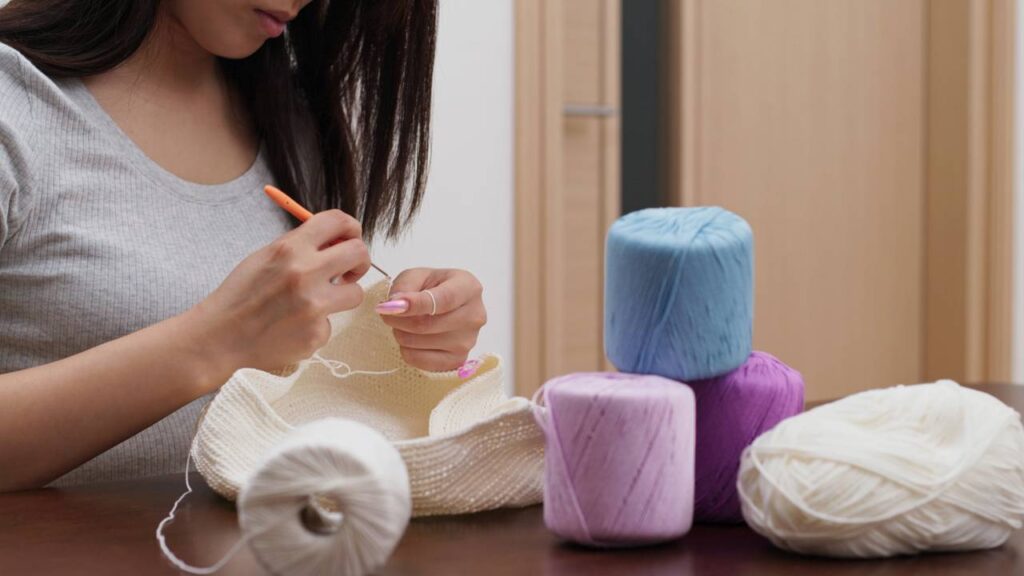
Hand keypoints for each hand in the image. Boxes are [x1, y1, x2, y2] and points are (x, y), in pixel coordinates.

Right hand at [187, 210, 369, 374]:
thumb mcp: (265, 257)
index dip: (350, 228)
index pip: (338, 221)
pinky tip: (293, 327)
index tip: (350, 238)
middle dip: (359, 261)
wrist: (220, 337)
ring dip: (341, 296)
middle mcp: (306, 274)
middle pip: (359, 253)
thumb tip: (336, 239)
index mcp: (290, 249)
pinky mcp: (316, 335)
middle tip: (348, 271)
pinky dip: (316, 325)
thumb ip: (301, 245)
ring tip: (313, 302)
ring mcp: (314, 307)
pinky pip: (331, 324)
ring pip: (355, 294)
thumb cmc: (241, 295)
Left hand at [376, 268, 486, 371]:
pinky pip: (420, 360)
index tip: (391, 306)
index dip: (415, 304)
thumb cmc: (433, 288)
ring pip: (419, 342)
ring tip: (403, 324)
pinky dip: (407, 350)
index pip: (444, 300)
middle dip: (398, 319)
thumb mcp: (417, 276)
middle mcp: (474, 316)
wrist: (446, 306)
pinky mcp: (458, 361)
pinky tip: (412, 339)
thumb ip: (405, 286)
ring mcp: (468, 341)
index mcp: (469, 288)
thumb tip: (394, 306)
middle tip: (387, 313)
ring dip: (400, 333)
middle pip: (427, 325)